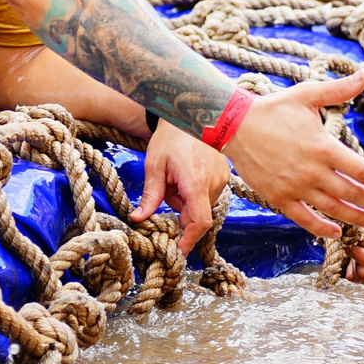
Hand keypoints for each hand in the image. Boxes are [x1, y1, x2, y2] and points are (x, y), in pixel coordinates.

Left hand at [137, 119, 229, 254]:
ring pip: (202, 204)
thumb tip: (138, 219)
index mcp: (196, 182)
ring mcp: (222, 178)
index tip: (178, 251)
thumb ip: (150, 195)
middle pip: (196, 214)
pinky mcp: (224, 174)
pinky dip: (195, 191)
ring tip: (175, 175)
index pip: (199, 222)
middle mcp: (214, 182)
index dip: (189, 240)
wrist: (190, 112)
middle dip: (179, 210)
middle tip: (166, 189)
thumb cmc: (170, 136)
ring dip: (186, 199)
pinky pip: (208, 193)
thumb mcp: (154, 165)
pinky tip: (185, 173)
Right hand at [223, 71, 363, 237]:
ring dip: (356, 218)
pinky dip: (322, 228)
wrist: (235, 125)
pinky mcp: (279, 198)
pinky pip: (304, 219)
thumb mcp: (308, 94)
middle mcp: (313, 171)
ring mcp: (295, 187)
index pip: (363, 171)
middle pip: (353, 194)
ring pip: (333, 209)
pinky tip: (336, 232)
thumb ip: (338, 90)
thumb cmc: (274, 108)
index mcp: (324, 147)